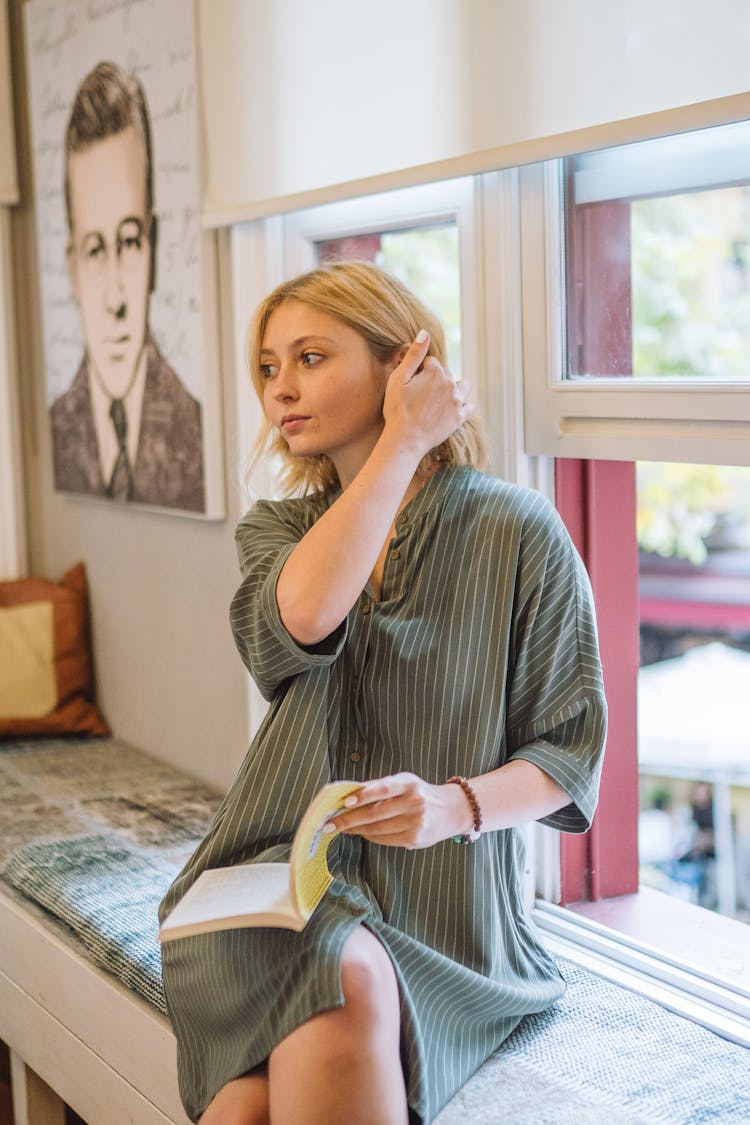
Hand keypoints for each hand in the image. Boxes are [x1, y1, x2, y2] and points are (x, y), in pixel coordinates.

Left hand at [323, 771, 472, 848]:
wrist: (451, 810)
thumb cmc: (420, 793)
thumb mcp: (405, 782)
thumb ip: (381, 787)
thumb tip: (349, 796)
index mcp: (409, 784)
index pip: (382, 789)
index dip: (363, 795)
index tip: (345, 802)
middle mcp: (414, 803)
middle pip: (375, 813)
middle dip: (349, 820)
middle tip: (330, 824)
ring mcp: (415, 823)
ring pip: (377, 829)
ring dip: (356, 829)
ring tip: (341, 828)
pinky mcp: (414, 839)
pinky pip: (385, 839)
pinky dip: (370, 836)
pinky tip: (361, 833)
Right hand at [382, 331, 472, 458]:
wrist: (405, 439)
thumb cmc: (398, 409)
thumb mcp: (399, 378)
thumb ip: (414, 355)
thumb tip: (425, 333)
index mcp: (436, 371)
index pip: (431, 363)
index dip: (419, 372)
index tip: (411, 384)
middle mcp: (452, 383)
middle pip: (446, 374)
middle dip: (435, 380)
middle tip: (420, 396)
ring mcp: (458, 401)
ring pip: (462, 386)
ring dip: (453, 389)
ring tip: (437, 400)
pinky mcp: (460, 417)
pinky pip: (469, 406)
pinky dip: (463, 406)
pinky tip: (452, 408)